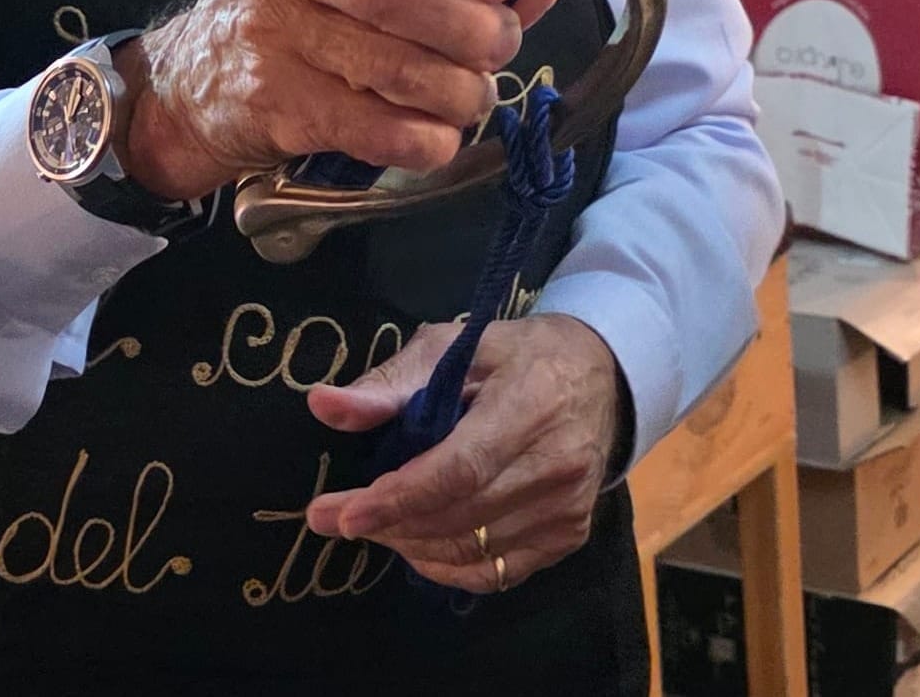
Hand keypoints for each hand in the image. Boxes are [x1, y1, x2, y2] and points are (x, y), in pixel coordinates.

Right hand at [118, 0, 561, 199]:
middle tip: (500, 45)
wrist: (194, 80)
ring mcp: (271, 33)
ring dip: (453, 88)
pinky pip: (366, 125)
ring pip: (385, 64)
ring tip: (474, 94)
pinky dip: (420, 137)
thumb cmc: (298, 4)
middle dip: (465, 24)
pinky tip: (438, 135)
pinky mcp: (273, 102)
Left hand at [301, 313, 622, 593]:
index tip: (341, 514)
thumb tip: (322, 406)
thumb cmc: (514, 355)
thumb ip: (390, 383)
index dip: (397, 498)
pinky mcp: (570, 535)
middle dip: (388, 523)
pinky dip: (447, 566)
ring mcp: (567, 507)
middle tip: (334, 519)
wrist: (597, 375)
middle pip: (459, 516)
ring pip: (472, 551)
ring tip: (372, 525)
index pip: (458, 469)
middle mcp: (556, 464)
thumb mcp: (452, 346)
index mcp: (529, 404)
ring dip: (410, 545)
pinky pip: (497, 572)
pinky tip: (417, 545)